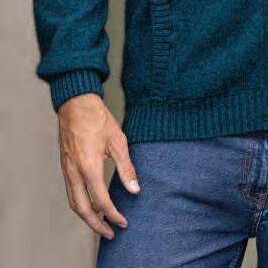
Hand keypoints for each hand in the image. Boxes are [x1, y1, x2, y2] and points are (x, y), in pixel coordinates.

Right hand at [57, 93, 139, 240]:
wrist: (76, 103)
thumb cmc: (97, 118)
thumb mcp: (118, 141)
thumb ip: (126, 167)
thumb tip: (135, 189)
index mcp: (89, 166)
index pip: (101, 201)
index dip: (113, 214)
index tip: (123, 222)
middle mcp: (74, 172)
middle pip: (82, 210)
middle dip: (96, 225)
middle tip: (111, 233)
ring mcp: (67, 170)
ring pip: (74, 203)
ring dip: (87, 218)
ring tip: (101, 224)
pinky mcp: (65, 166)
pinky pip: (70, 192)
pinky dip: (80, 204)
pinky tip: (91, 204)